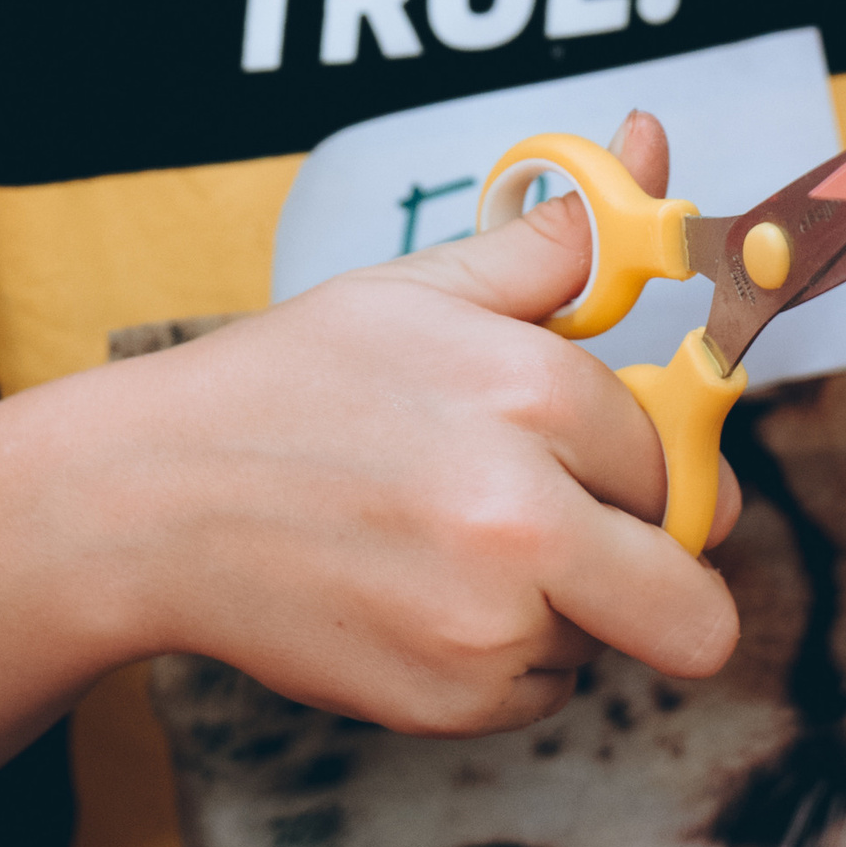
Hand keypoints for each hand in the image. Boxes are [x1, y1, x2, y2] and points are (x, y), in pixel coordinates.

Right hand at [121, 108, 740, 734]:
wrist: (152, 498)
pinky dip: (503, 656)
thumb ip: (559, 241)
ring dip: (564, 605)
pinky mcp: (449, 703)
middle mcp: (525, 520)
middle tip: (573, 526)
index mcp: (535, 395)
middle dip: (652, 568)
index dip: (637, 457)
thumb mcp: (424, 289)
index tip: (589, 452)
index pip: (675, 460)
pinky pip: (541, 690)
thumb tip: (649, 143)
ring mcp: (486, 626)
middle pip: (693, 601)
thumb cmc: (290, 384)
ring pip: (608, 641)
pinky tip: (420, 593)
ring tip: (450, 543)